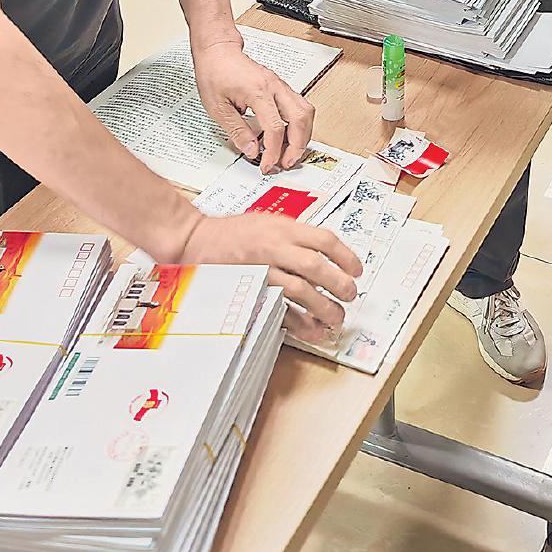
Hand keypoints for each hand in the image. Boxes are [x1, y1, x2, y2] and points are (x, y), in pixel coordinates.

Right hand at [182, 211, 362, 342]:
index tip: (356, 269)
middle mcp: (273, 247)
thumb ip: (294, 234)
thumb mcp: (267, 221)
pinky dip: (299, 323)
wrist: (194, 239)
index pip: (324, 240)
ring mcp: (261, 271)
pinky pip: (279, 310)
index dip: (346, 256)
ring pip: (300, 291)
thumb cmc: (231, 232)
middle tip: (350, 295)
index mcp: (282, 228)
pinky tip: (312, 330)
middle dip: (339, 284)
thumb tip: (324, 251)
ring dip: (323, 307)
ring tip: (335, 317)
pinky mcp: (250, 291)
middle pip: (316, 267)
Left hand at [193, 39, 314, 172]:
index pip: (275, 128)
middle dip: (297, 146)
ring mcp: (280, 85)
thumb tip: (252, 150)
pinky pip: (300, 106)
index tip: (267, 164)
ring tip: (291, 152)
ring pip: (306, 111)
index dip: (274, 151)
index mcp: (258, 91)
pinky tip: (289, 135)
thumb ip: (237, 130)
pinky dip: (299, 124)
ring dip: (303, 135)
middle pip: (300, 119)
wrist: (218, 51)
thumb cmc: (215, 72)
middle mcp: (274, 86)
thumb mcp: (218, 107)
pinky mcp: (280, 86)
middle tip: (286, 162)